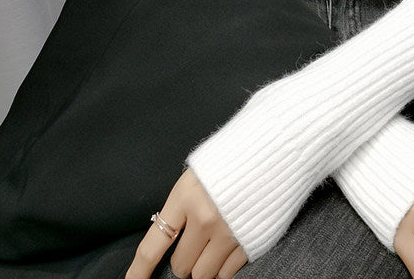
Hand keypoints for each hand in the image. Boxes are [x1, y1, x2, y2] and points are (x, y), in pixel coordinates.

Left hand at [125, 168, 248, 278]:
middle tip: (194, 242)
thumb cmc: (234, 157)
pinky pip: (227, 273)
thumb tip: (168, 231)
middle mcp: (205, 219)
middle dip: (184, 259)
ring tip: (212, 245)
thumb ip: (182, 204)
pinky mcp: (250, 241)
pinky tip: (228, 247)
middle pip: (181, 265)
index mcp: (186, 197)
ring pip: (203, 275)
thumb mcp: (198, 172)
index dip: (139, 270)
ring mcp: (229, 233)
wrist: (274, 148)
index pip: (153, 246)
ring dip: (203, 266)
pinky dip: (224, 267)